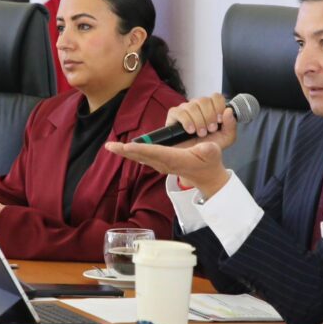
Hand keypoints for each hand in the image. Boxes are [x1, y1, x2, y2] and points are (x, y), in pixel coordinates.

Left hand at [105, 133, 229, 200]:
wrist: (208, 177)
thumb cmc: (209, 162)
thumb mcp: (212, 153)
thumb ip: (208, 149)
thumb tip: (206, 145)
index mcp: (175, 159)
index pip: (155, 152)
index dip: (141, 149)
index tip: (127, 146)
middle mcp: (164, 163)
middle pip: (142, 155)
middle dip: (125, 151)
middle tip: (110, 147)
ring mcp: (161, 164)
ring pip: (140, 157)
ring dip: (125, 152)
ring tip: (111, 147)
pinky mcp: (160, 163)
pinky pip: (143, 157)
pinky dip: (132, 153)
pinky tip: (123, 150)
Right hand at [166, 93, 236, 150]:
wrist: (194, 158)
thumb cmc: (208, 146)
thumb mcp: (226, 138)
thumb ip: (231, 125)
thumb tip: (228, 111)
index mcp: (211, 108)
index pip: (216, 97)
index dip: (219, 107)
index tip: (219, 121)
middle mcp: (198, 106)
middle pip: (204, 100)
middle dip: (209, 117)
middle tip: (210, 130)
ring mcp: (185, 109)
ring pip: (193, 106)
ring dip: (199, 121)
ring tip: (201, 133)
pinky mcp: (174, 115)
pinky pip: (180, 112)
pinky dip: (187, 121)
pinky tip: (190, 131)